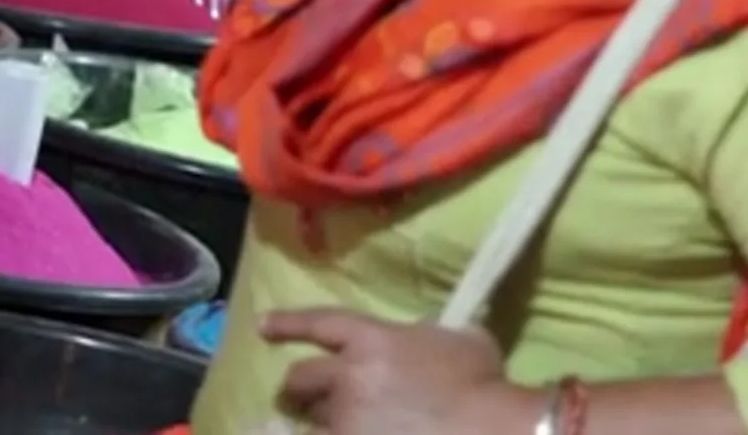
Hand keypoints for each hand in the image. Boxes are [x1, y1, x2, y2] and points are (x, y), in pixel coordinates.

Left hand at [262, 308, 535, 434]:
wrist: (484, 429)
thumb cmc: (481, 383)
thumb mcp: (461, 338)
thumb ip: (429, 333)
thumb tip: (420, 336)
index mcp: (374, 341)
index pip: (322, 323)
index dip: (290, 323)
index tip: (263, 326)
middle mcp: (349, 378)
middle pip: (301, 378)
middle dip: (299, 386)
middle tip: (301, 395)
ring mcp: (347, 421)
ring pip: (312, 424)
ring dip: (320, 425)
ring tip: (331, 429)